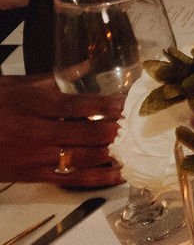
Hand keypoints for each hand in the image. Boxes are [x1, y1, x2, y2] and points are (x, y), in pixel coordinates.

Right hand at [0, 76, 122, 187]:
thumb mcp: (15, 85)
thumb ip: (54, 78)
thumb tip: (88, 64)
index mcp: (30, 105)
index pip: (76, 105)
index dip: (103, 105)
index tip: (123, 103)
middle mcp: (34, 132)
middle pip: (83, 133)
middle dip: (110, 129)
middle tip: (127, 125)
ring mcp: (34, 157)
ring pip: (80, 157)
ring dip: (107, 152)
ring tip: (124, 146)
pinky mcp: (32, 175)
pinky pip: (71, 179)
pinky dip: (97, 177)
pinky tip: (117, 174)